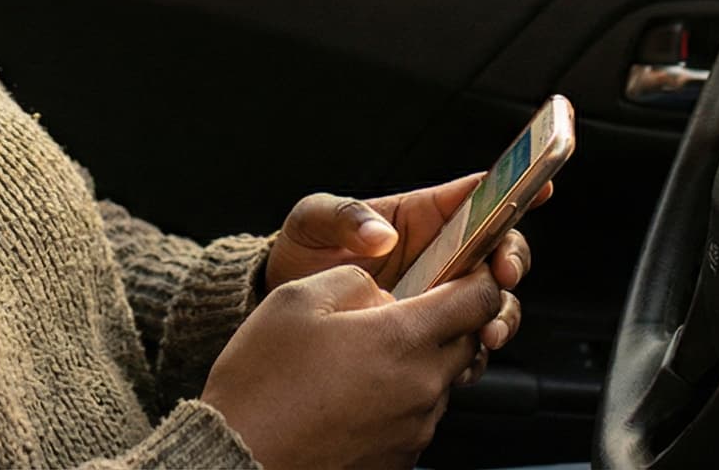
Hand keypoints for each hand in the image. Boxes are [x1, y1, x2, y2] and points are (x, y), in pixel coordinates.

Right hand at [202, 264, 505, 469]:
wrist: (239, 460)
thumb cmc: (261, 384)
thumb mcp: (297, 299)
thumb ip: (354, 280)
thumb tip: (381, 293)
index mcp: (403, 339)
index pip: (479, 299)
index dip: (479, 276)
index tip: (467, 268)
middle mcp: (421, 387)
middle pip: (468, 341)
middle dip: (448, 320)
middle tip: (404, 311)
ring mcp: (414, 429)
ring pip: (441, 380)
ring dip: (418, 362)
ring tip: (364, 358)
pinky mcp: (400, 459)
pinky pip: (418, 417)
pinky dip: (399, 399)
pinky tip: (355, 394)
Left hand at [262, 176, 546, 372]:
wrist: (282, 305)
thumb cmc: (301, 253)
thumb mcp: (312, 221)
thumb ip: (343, 216)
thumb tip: (378, 235)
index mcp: (422, 215)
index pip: (478, 195)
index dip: (515, 186)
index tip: (540, 187)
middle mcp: (442, 253)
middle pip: (500, 250)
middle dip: (511, 261)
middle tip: (503, 275)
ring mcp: (440, 296)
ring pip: (493, 301)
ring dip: (500, 313)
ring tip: (486, 330)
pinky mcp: (431, 334)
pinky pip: (466, 342)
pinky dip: (473, 353)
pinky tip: (463, 359)